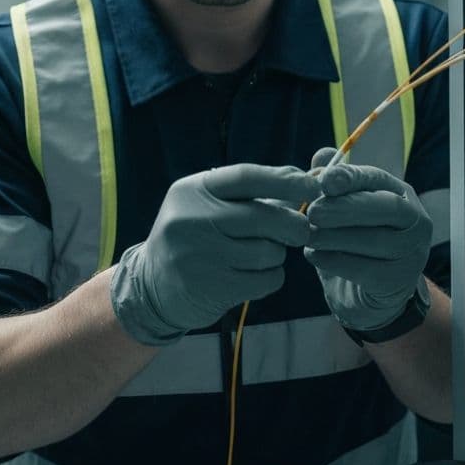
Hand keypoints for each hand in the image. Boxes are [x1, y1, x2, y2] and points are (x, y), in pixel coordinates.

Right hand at [110, 164, 319, 344]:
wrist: (151, 285)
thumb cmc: (194, 235)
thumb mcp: (208, 203)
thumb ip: (250, 192)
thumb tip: (306, 179)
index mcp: (193, 190)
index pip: (247, 177)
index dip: (285, 180)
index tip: (313, 186)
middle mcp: (191, 219)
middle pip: (264, 217)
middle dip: (294, 224)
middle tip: (301, 229)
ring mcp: (199, 256)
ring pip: (268, 251)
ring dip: (277, 254)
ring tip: (263, 254)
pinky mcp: (211, 288)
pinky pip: (265, 280)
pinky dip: (271, 277)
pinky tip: (257, 274)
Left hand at [305, 147, 431, 335]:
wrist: (367, 295)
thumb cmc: (353, 243)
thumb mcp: (341, 211)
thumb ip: (332, 183)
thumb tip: (322, 154)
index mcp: (399, 194)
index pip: (377, 179)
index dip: (351, 178)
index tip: (325, 181)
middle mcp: (414, 220)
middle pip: (386, 207)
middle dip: (347, 207)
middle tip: (313, 211)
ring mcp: (412, 252)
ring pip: (377, 240)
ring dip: (336, 236)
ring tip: (308, 235)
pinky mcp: (399, 281)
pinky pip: (367, 270)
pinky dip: (335, 261)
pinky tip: (313, 255)